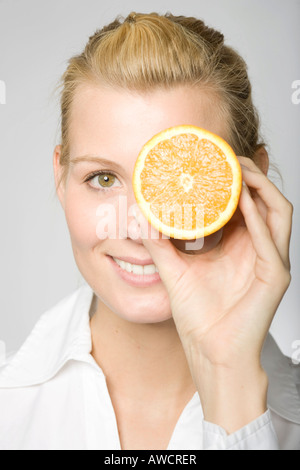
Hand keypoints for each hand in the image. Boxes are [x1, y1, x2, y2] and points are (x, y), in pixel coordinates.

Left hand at [138, 157, 292, 431]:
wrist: (209, 351)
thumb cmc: (198, 315)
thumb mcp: (174, 269)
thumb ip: (159, 242)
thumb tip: (140, 216)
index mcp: (238, 244)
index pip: (241, 201)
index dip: (230, 178)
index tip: (210, 158)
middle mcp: (258, 247)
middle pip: (263, 198)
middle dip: (247, 173)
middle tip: (226, 154)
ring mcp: (270, 259)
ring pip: (277, 209)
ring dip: (259, 186)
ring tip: (237, 167)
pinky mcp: (275, 274)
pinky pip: (271, 237)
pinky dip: (259, 215)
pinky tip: (243, 200)